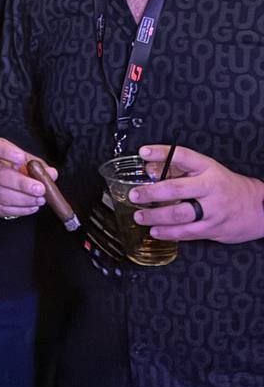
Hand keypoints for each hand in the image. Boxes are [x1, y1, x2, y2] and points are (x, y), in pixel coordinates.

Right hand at [0, 137, 56, 218]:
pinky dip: (20, 209)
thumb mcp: (30, 161)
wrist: (9, 181)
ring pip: (0, 194)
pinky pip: (2, 208)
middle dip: (21, 183)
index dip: (7, 153)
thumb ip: (40, 166)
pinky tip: (32, 206)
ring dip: (23, 199)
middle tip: (40, 188)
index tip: (22, 158)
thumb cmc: (19, 168)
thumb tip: (51, 174)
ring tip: (39, 199)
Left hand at [132, 144, 263, 243]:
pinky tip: (155, 231)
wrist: (256, 208)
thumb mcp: (207, 170)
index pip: (183, 156)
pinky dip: (168, 233)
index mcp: (208, 168)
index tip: (143, 153)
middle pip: (176, 188)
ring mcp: (212, 210)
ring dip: (156, 216)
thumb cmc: (226, 186)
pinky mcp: (212, 229)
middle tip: (135, 194)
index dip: (161, 153)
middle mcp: (210, 188)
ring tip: (140, 215)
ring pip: (179, 214)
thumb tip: (150, 169)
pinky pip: (186, 233)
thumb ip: (179, 169)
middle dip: (151, 192)